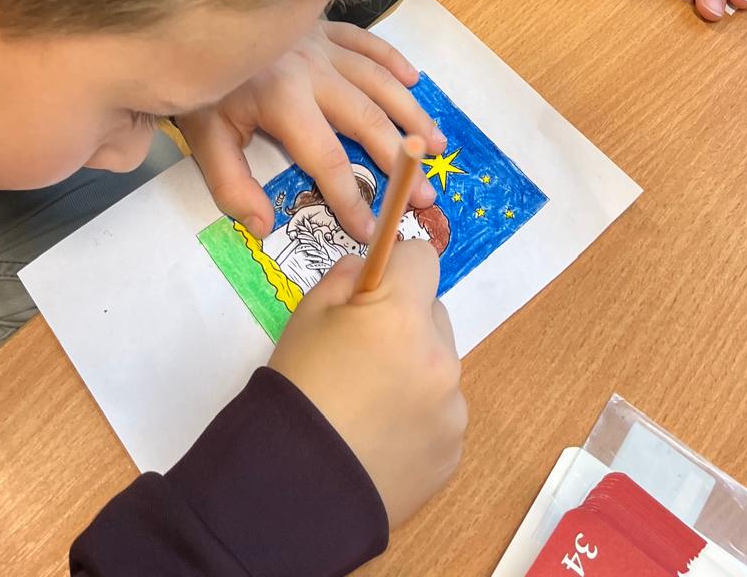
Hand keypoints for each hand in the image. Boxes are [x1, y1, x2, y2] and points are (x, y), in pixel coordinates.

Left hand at [176, 21, 443, 243]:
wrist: (191, 21)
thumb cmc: (201, 85)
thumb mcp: (203, 138)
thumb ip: (231, 185)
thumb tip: (264, 227)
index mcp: (285, 101)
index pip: (327, 160)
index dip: (350, 198)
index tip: (369, 231)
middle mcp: (314, 71)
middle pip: (368, 120)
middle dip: (400, 163)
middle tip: (425, 196)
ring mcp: (323, 45)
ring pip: (379, 81)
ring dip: (412, 114)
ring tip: (437, 146)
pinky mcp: (325, 27)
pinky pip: (369, 42)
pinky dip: (394, 60)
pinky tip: (414, 80)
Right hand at [269, 242, 465, 527]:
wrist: (294, 487)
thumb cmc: (297, 390)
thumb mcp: (306, 315)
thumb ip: (346, 278)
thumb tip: (370, 271)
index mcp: (403, 317)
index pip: (423, 259)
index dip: (396, 269)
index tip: (373, 292)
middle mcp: (441, 358)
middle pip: (434, 314)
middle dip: (405, 322)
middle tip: (363, 354)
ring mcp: (452, 409)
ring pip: (440, 365)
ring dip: (415, 370)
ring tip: (368, 405)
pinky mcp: (452, 450)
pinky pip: (442, 412)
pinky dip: (418, 416)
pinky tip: (379, 436)